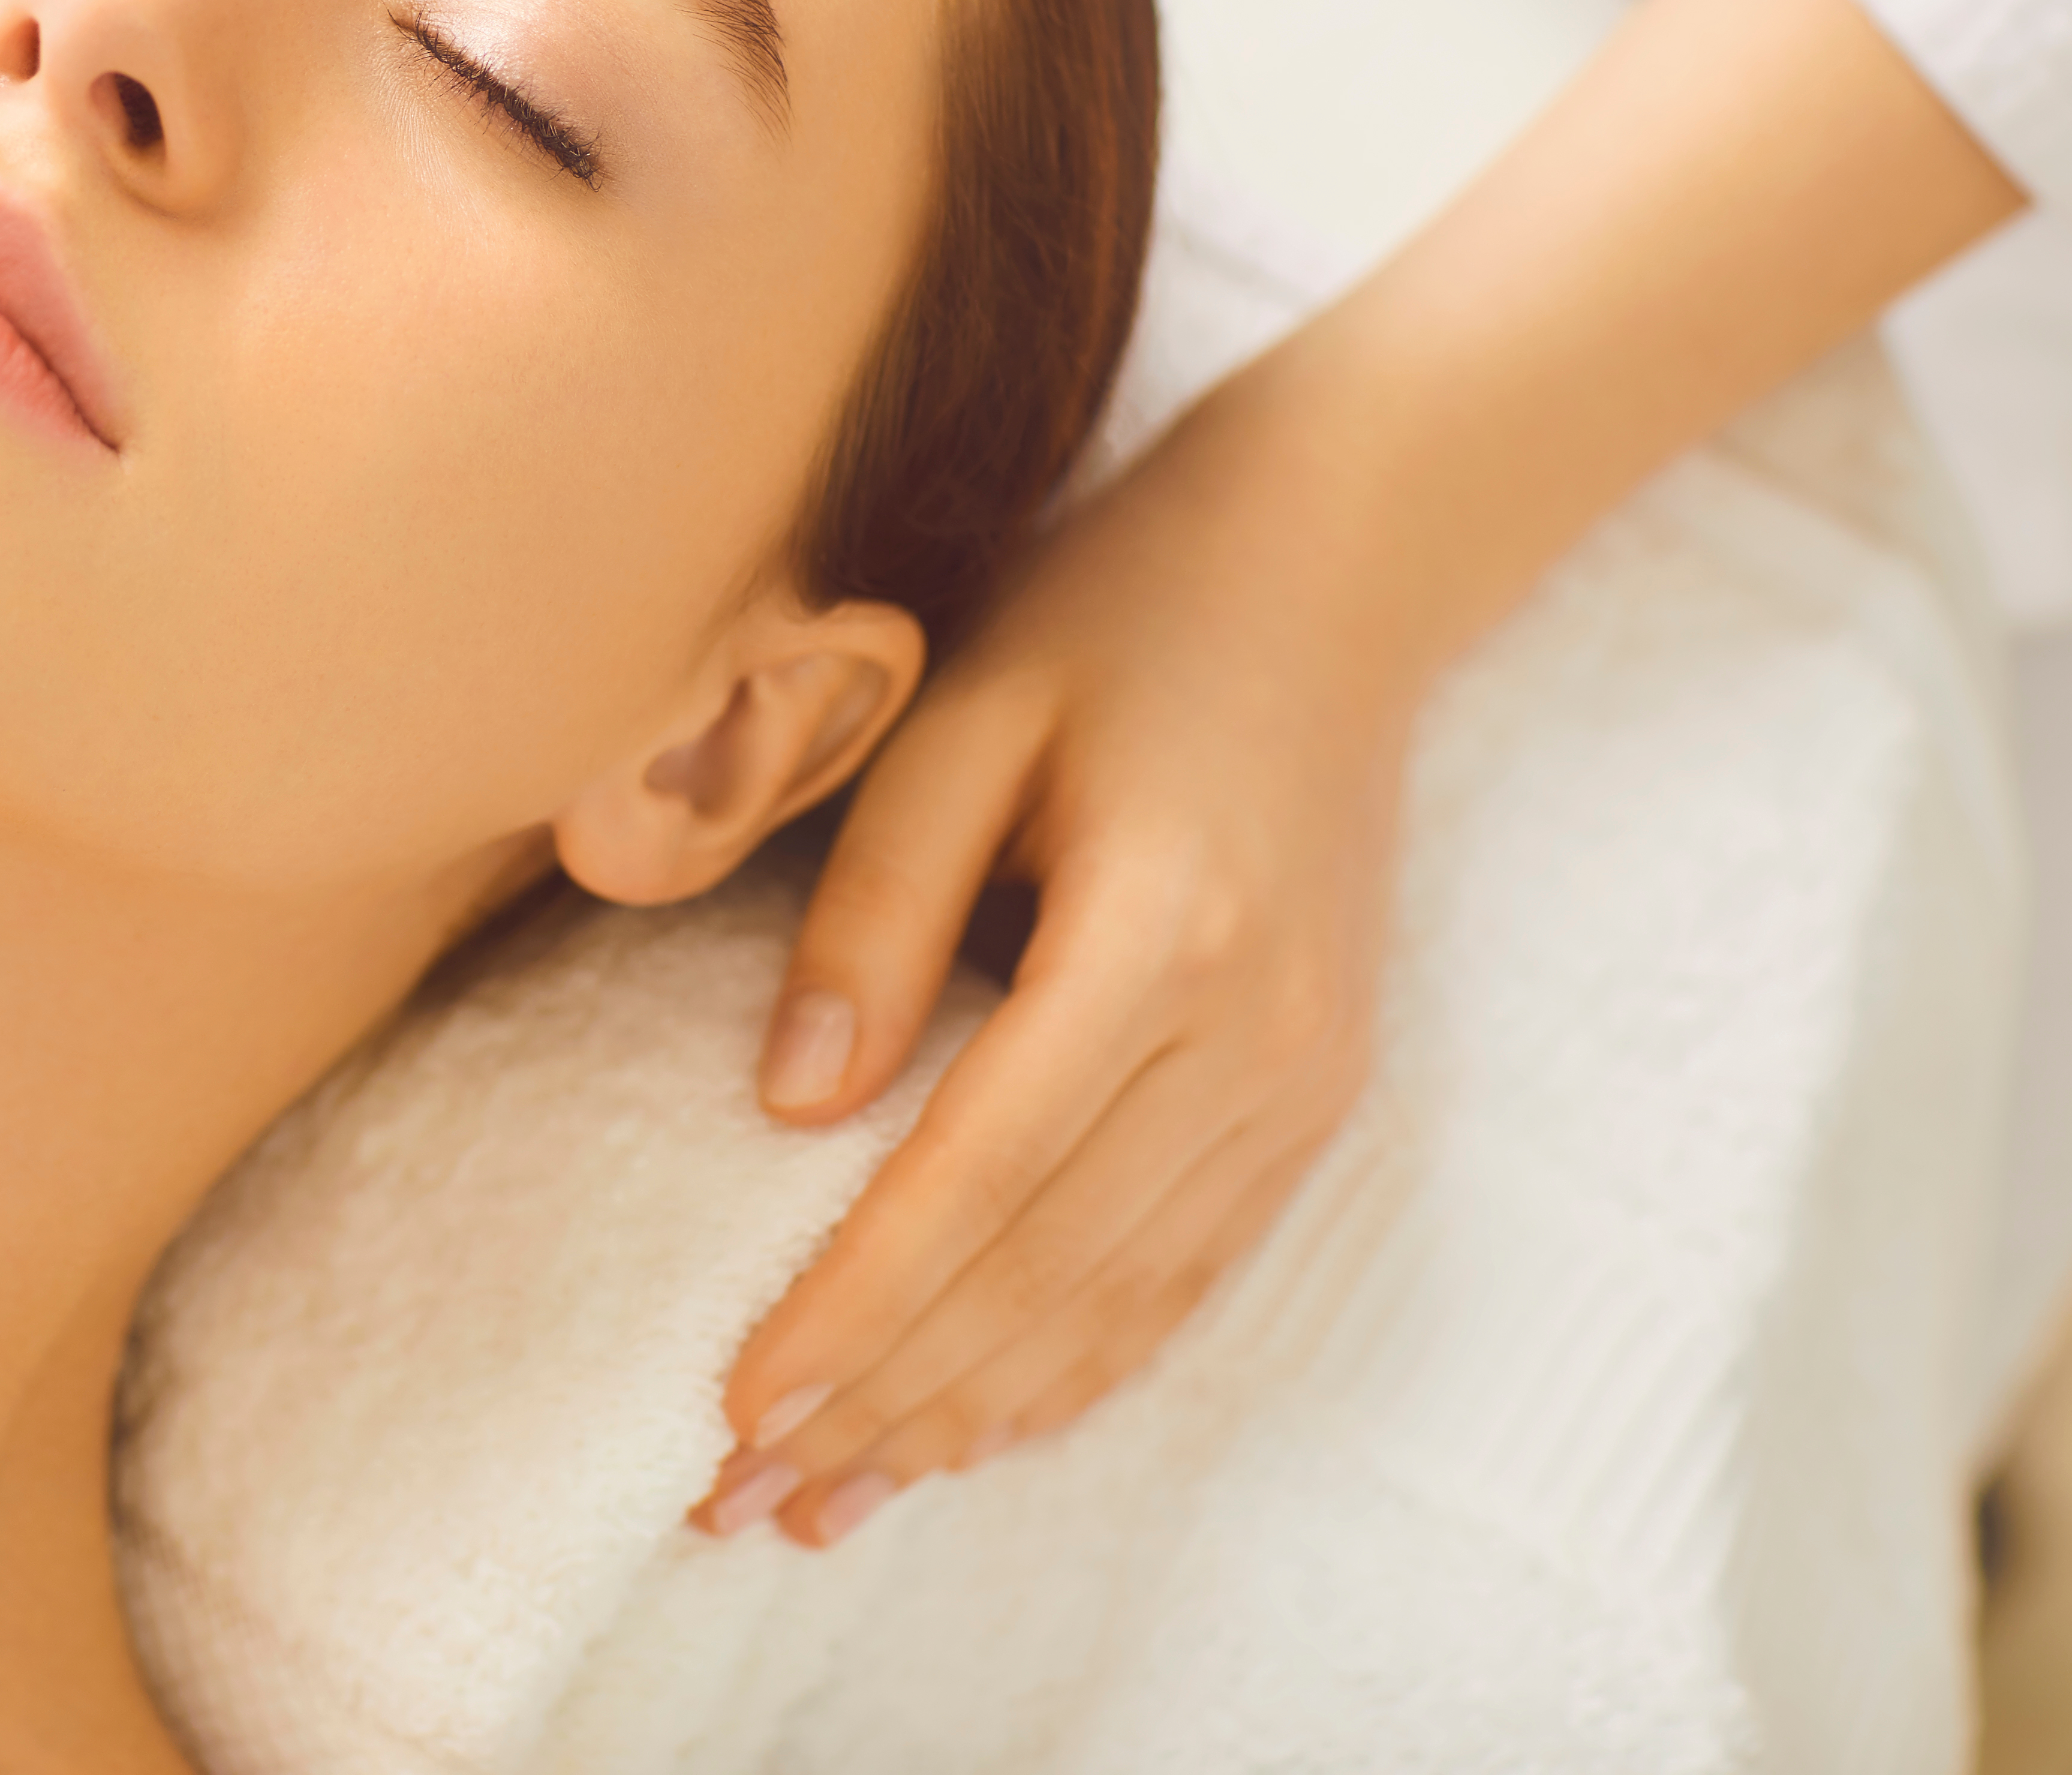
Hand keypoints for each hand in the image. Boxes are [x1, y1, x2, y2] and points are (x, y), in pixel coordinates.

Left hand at [689, 356, 1411, 1547]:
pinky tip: (973, 1432)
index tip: (738, 1402)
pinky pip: (1185, 1275)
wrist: (1335, 567)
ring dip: (971, 1418)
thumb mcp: (965, 717)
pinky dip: (1076, 1369)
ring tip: (827, 1505)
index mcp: (1161, 934)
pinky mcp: (1315, 1094)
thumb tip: (789, 1100)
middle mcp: (1254, 1035)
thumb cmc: (1118, 613)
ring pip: (1119, 1303)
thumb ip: (873, 905)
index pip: (978, 1171)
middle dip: (887, 1401)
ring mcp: (1303, 1079)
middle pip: (1045, 1270)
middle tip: (737, 1503)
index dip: (854, 1302)